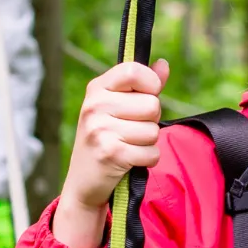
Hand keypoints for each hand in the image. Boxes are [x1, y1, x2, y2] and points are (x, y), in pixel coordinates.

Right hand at [53, 59, 169, 247]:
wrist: (84, 182)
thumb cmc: (105, 139)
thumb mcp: (118, 107)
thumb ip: (143, 86)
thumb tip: (164, 64)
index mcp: (97, 88)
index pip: (134, 71)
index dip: (151, 84)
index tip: (146, 96)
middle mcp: (95, 106)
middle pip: (152, 104)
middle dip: (150, 121)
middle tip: (130, 131)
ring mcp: (100, 130)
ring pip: (153, 131)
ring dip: (148, 143)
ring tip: (127, 146)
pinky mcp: (111, 154)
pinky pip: (151, 153)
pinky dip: (146, 160)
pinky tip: (128, 160)